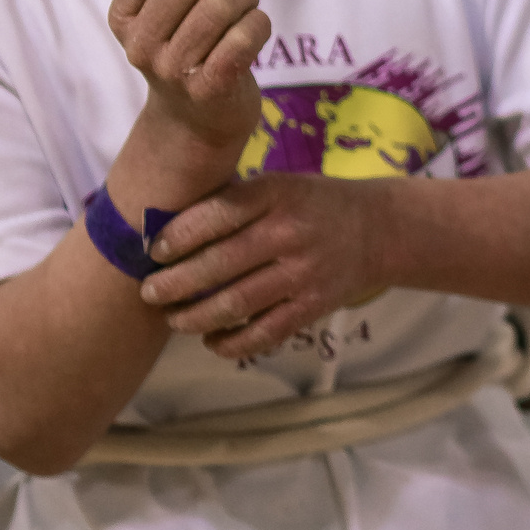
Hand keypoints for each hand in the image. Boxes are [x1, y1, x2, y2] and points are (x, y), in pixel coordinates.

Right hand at [107, 0, 269, 152]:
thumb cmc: (182, 46)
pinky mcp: (209, 89)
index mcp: (123, 17)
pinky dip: (258, 22)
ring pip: (221, 5)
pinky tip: (255, 25)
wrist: (197, 118)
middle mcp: (140, 46)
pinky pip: (243, 37)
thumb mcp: (159, 7)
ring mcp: (173, 71)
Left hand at [139, 174, 387, 362]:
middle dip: (175, 283)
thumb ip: (234, 203)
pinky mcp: (313, 306)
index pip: (217, 214)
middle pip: (219, 264)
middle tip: (149, 293)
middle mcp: (290, 232)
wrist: (380, 230)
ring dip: (194, 317)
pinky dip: (231, 343)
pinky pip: (264, 333)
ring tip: (174, 319)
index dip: (178, 236)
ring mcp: (304, 272)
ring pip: (236, 303)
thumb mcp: (280, 186)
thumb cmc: (313, 205)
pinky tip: (212, 341)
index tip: (153, 252)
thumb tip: (167, 231)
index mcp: (277, 194)